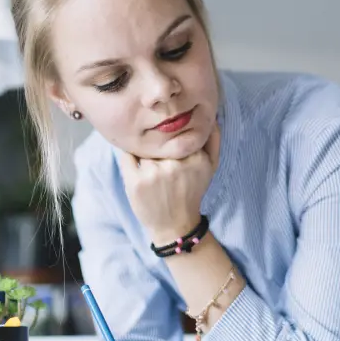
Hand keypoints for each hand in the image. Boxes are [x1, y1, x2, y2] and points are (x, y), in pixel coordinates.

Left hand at [121, 125, 220, 239]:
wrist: (176, 225)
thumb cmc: (193, 192)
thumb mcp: (211, 167)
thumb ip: (213, 140)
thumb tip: (211, 115)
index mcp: (195, 158)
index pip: (178, 130)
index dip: (172, 133)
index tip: (172, 140)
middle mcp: (174, 164)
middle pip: (160, 136)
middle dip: (158, 140)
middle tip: (158, 150)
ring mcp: (153, 173)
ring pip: (144, 144)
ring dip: (143, 148)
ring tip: (149, 161)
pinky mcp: (135, 182)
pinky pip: (126, 155)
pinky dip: (128, 154)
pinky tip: (135, 162)